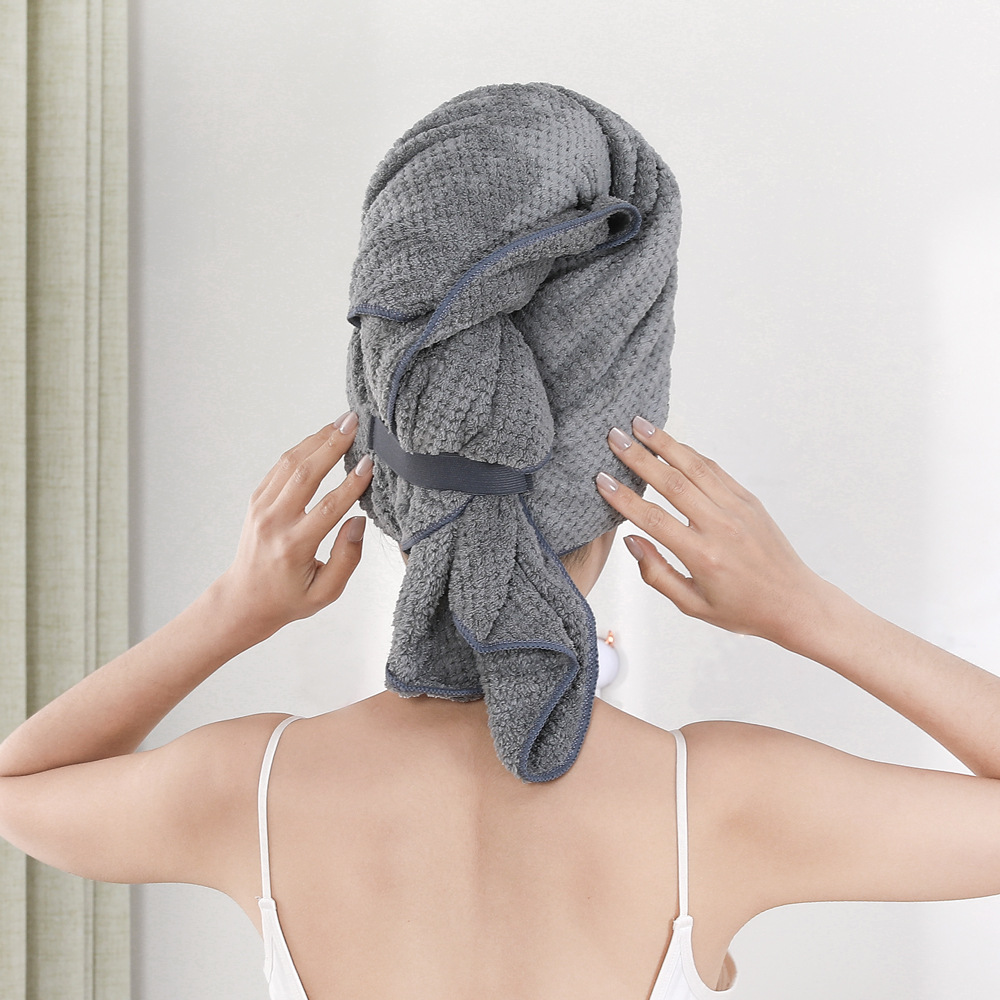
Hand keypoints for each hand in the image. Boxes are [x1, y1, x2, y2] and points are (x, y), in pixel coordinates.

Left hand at [213, 412, 373, 641]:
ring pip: (290, 464)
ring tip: (340, 422)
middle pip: (305, 474)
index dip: (351, 483)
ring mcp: (261, 508)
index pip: (328, 507)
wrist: (244, 599)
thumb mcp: (325, 593)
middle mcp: (274, 523)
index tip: (369, 463)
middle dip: (332, 444)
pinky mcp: (256, 500)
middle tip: (353, 422)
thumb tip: (358, 521)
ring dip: (316, 439)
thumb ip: (347, 559)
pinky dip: (301, 448)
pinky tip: (319, 438)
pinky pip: (279, 467)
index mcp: (293, 546)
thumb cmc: (289, 598)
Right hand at [596, 417, 830, 646]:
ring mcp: (737, 509)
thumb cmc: (742, 609)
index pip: (653, 519)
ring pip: (695, 467)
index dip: (624, 498)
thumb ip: (657, 574)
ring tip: (639, 425)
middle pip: (672, 483)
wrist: (794, 602)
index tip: (602, 480)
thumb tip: (631, 541)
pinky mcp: (749, 500)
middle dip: (639, 457)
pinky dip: (690, 453)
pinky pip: (715, 470)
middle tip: (614, 437)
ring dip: (665, 443)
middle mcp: (720, 526)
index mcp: (703, 556)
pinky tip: (672, 443)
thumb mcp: (692, 605)